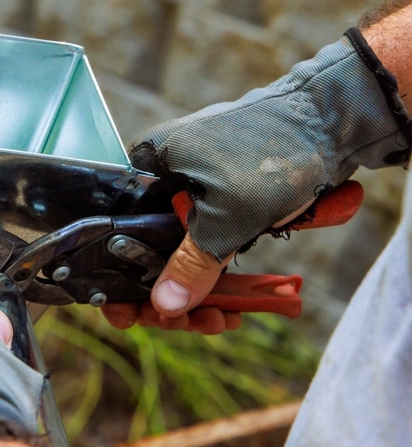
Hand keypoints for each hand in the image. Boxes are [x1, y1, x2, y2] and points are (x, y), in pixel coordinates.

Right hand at [112, 30, 408, 331]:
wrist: (332, 121)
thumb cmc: (272, 153)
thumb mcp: (228, 218)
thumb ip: (192, 264)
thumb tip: (163, 307)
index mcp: (147, 164)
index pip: (115, 229)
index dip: (119, 278)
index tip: (129, 314)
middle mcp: (162, 174)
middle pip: (147, 247)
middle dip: (168, 293)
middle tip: (187, 325)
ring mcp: (192, 185)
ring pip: (181, 250)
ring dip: (198, 290)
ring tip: (219, 321)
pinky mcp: (220, 196)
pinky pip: (207, 242)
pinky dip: (218, 273)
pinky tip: (233, 305)